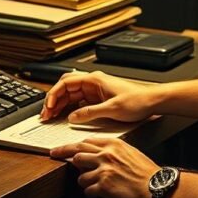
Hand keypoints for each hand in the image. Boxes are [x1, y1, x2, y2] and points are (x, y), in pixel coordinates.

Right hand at [39, 71, 154, 122]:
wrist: (152, 101)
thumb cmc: (137, 100)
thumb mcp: (112, 109)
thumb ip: (90, 113)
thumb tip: (72, 117)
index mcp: (94, 80)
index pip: (66, 83)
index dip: (54, 94)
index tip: (49, 107)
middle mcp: (93, 83)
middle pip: (65, 89)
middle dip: (53, 101)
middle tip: (46, 115)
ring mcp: (94, 91)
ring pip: (70, 96)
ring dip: (59, 106)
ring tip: (51, 117)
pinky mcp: (98, 99)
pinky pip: (78, 102)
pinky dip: (69, 109)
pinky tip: (64, 117)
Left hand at [51, 137, 158, 197]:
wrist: (156, 185)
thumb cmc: (146, 171)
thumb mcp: (129, 152)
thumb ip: (111, 150)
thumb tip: (96, 154)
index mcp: (112, 145)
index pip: (85, 142)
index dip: (70, 146)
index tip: (61, 148)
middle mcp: (106, 155)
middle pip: (76, 154)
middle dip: (63, 155)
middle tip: (54, 155)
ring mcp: (103, 170)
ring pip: (80, 176)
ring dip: (84, 181)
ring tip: (94, 185)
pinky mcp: (103, 186)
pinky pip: (88, 190)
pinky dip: (91, 194)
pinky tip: (98, 194)